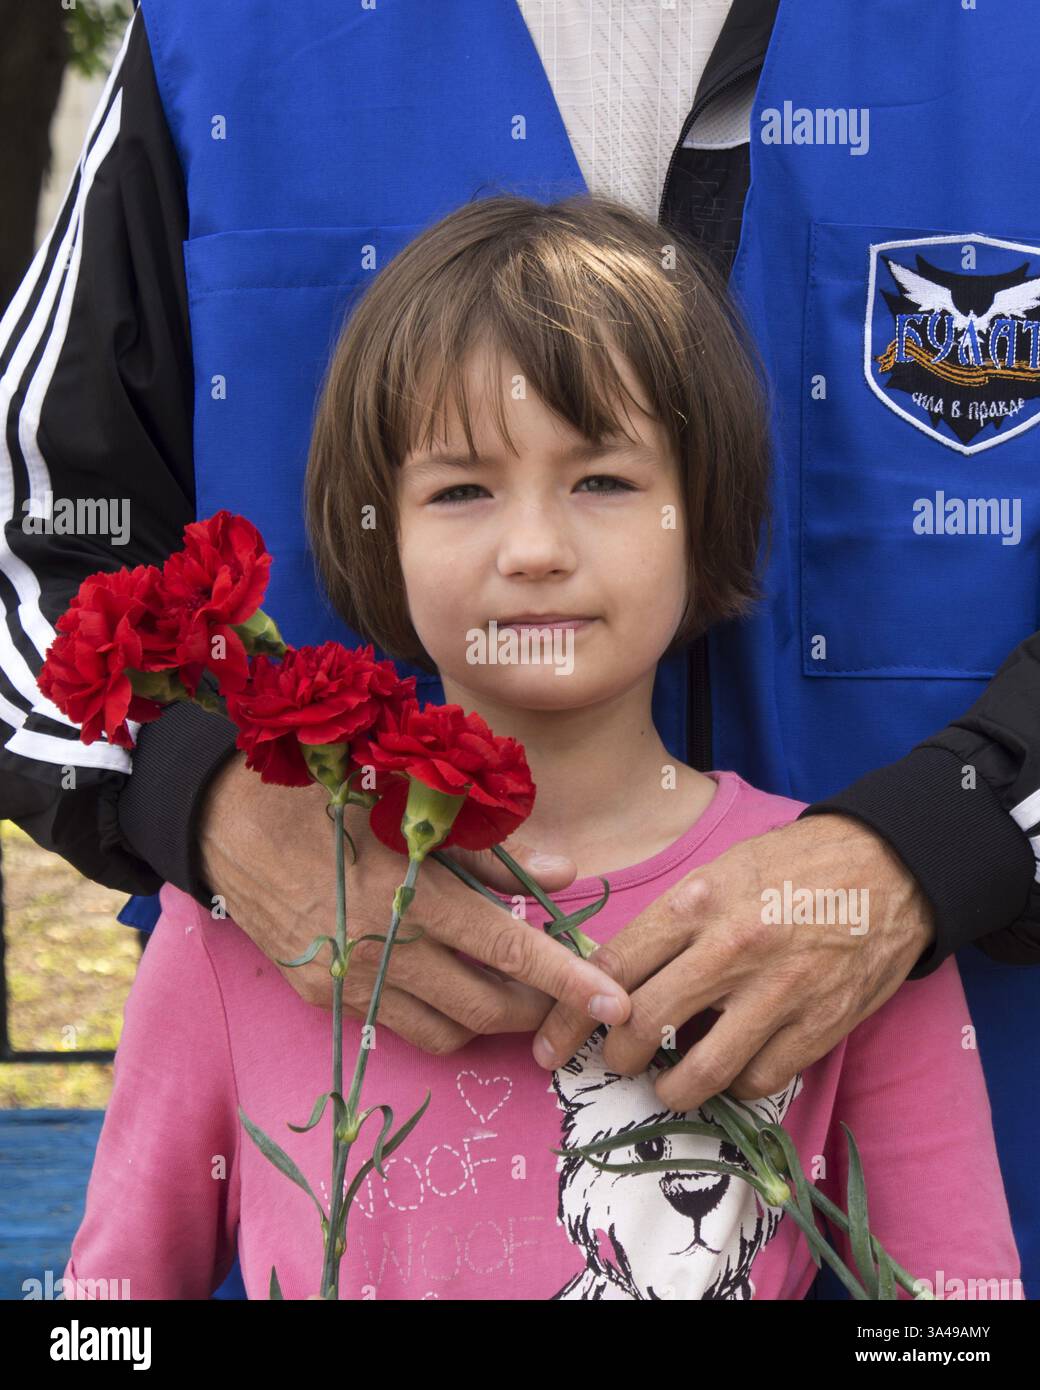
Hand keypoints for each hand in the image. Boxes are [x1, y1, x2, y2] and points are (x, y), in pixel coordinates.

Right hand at [197, 752, 630, 1050]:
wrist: (226, 823)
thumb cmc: (327, 798)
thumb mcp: (411, 808)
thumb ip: (489, 852)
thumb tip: (561, 872)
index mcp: (411, 892)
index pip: (509, 949)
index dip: (567, 980)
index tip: (614, 1001)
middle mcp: (382, 948)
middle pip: (485, 1007)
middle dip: (537, 1009)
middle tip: (562, 991)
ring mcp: (349, 981)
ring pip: (446, 1031)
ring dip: (490, 1019)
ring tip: (509, 989)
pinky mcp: (323, 998)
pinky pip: (399, 1026)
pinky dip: (439, 1016)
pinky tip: (447, 984)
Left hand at [530, 812, 935, 1111]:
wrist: (888, 867)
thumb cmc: (791, 865)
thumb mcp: (720, 871)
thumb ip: (671, 921)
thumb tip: (612, 974)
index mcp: (697, 901)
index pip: (611, 967)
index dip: (569, 1014)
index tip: (551, 1043)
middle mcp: (730, 948)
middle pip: (642, 1024)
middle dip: (616, 1056)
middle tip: (617, 1059)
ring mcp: (777, 992)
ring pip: (697, 1070)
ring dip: (669, 1087)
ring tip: (665, 1082)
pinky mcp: (818, 1027)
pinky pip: (756, 1081)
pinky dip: (734, 1086)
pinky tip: (729, 1071)